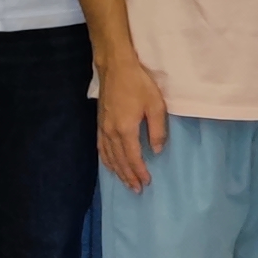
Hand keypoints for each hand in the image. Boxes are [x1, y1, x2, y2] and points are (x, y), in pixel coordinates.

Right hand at [95, 58, 169, 190]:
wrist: (115, 68)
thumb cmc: (138, 84)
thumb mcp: (155, 105)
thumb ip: (157, 129)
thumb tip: (157, 150)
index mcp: (125, 129)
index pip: (133, 157)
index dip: (139, 171)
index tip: (146, 182)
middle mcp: (111, 132)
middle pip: (119, 161)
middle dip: (128, 176)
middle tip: (137, 189)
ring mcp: (103, 128)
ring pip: (109, 156)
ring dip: (117, 171)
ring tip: (126, 183)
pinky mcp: (100, 123)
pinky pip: (101, 148)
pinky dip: (106, 160)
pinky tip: (110, 165)